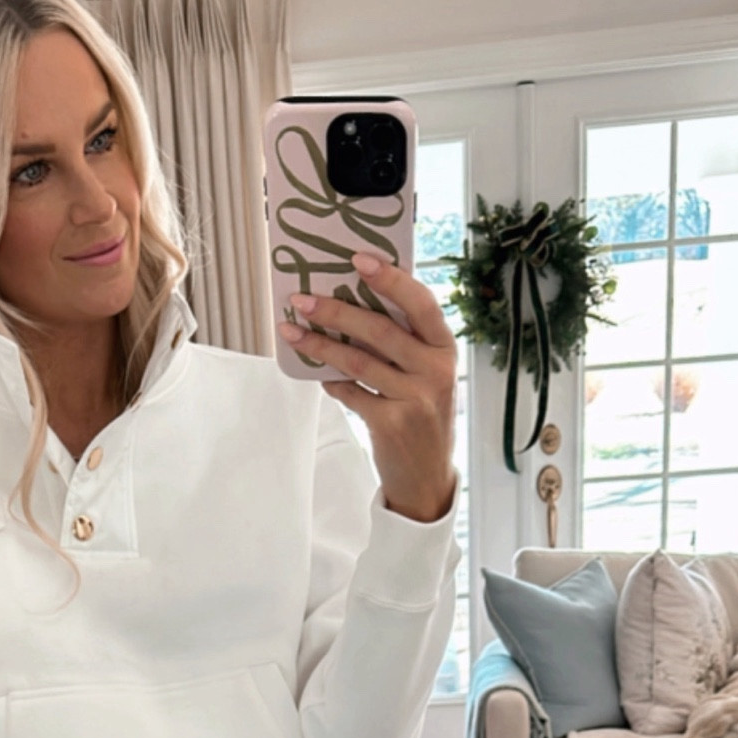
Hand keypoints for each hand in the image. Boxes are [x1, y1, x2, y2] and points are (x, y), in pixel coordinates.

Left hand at [278, 250, 457, 524]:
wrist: (427, 478)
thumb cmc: (423, 416)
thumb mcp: (427, 375)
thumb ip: (404, 344)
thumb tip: (353, 302)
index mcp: (445, 350)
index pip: (421, 304)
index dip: (390, 278)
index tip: (358, 259)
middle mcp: (434, 371)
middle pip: (380, 329)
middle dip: (336, 310)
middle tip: (302, 298)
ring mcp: (414, 399)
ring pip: (358, 360)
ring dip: (320, 343)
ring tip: (292, 330)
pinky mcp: (390, 423)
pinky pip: (350, 392)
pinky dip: (330, 381)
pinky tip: (316, 373)